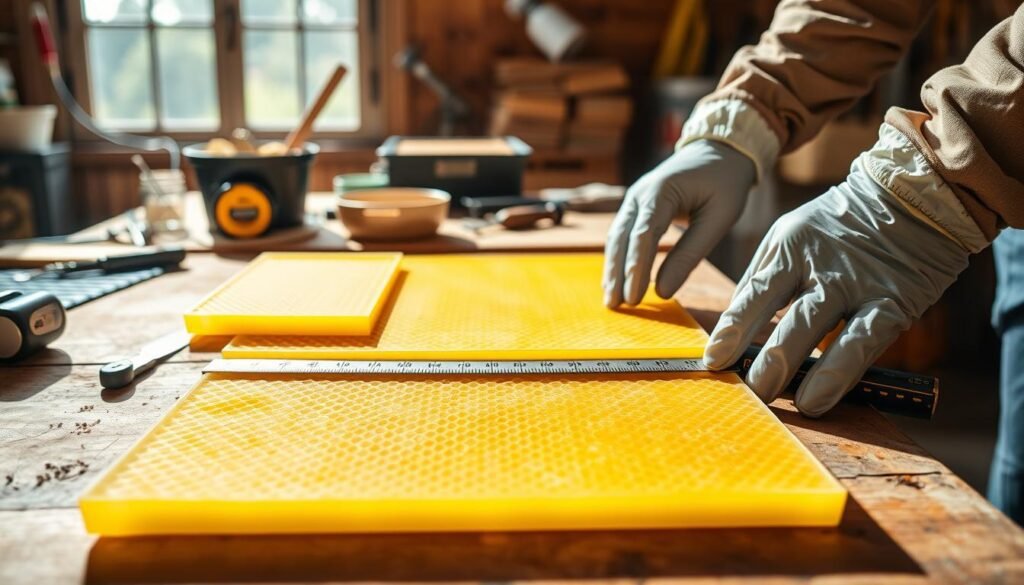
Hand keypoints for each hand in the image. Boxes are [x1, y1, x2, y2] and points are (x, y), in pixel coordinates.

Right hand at [603, 140, 754, 306]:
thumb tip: (664, 291)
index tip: (635, 298)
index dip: (636, 268)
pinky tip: (617, 281)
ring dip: (612, 269)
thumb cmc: (724, 183)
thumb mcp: (719, 218)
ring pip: (616, 238)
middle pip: (621, 238)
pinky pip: (622, 235)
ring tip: (611, 300)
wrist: (719, 150)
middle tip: (616, 306)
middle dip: (617, 274)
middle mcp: (639, 193)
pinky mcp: (636, 207)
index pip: (643, 235)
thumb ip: (690, 254)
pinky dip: (619, 259)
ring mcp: (634, 199)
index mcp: (661, 191)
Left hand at [704, 161, 969, 416]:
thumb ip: (763, 277)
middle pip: (782, 319)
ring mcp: (856, 285)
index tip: (712, 360)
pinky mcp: (891, 303)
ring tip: (767, 397)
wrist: (911, 196)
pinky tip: (816, 401)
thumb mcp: (791, 234)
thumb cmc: (838, 225)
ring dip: (788, 369)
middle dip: (759, 359)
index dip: (731, 331)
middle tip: (741, 390)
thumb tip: (735, 324)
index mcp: (789, 248)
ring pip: (815, 331)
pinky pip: (860, 344)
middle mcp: (819, 266)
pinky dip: (835, 376)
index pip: (753, 295)